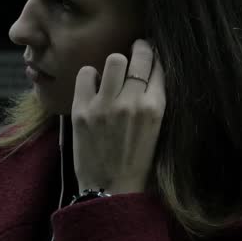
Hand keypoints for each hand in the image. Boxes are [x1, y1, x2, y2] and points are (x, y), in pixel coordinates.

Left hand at [71, 39, 165, 195]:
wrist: (111, 190)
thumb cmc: (136, 161)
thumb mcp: (156, 130)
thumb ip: (154, 101)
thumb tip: (151, 71)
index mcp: (156, 108)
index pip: (159, 66)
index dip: (154, 56)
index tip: (150, 54)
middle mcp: (132, 102)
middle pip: (139, 55)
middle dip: (138, 50)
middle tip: (135, 52)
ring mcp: (105, 105)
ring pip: (115, 59)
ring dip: (115, 63)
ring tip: (113, 73)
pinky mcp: (82, 110)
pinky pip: (86, 73)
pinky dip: (90, 76)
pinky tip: (94, 87)